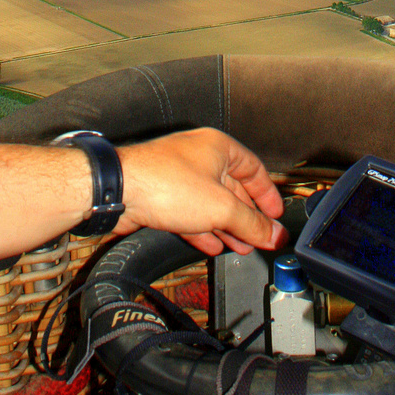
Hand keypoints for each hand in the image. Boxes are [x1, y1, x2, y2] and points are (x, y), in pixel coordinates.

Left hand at [117, 127, 287, 255]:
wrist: (119, 191)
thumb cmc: (166, 183)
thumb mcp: (221, 207)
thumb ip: (251, 223)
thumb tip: (274, 235)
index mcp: (218, 147)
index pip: (254, 169)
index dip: (267, 194)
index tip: (275, 215)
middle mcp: (200, 157)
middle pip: (233, 188)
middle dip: (247, 216)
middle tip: (260, 238)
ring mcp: (179, 176)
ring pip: (211, 203)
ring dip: (227, 227)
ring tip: (241, 247)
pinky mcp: (162, 195)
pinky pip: (190, 213)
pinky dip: (204, 229)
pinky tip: (212, 245)